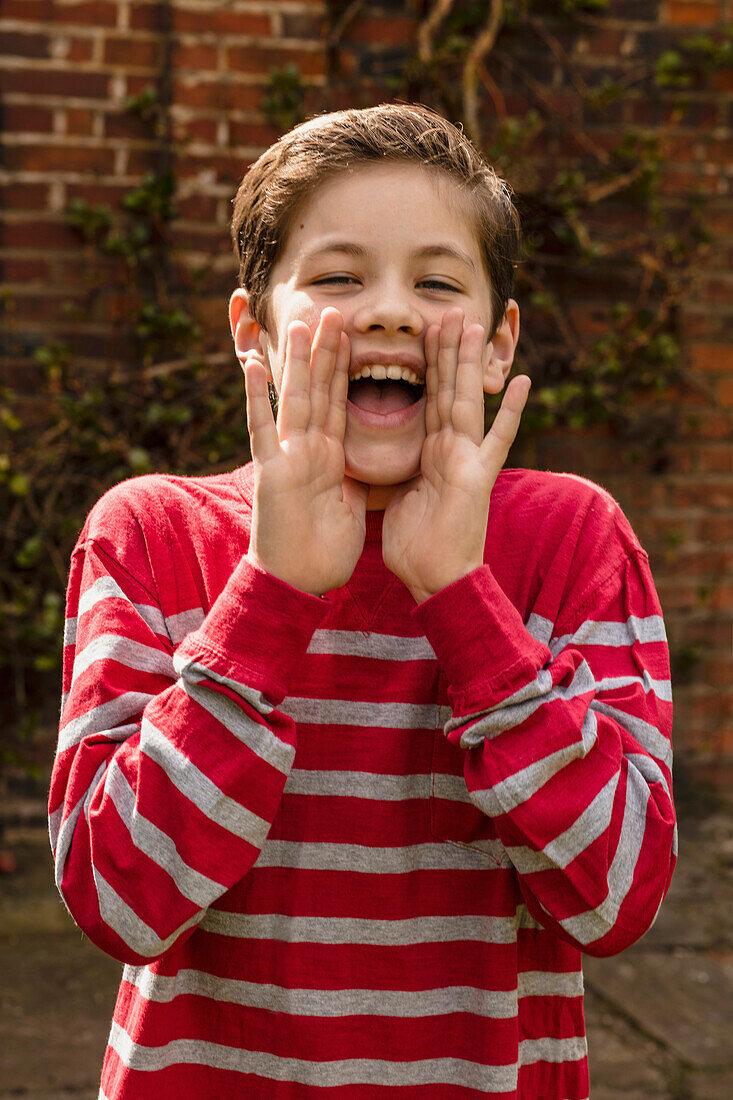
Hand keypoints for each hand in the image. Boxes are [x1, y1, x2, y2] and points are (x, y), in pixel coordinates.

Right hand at [244, 308, 368, 595]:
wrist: (300, 583)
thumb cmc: (324, 548)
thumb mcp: (350, 500)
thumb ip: (355, 471)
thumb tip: (373, 453)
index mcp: (329, 455)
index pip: (340, 401)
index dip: (346, 367)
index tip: (353, 332)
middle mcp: (307, 449)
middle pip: (320, 390)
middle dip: (326, 351)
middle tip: (331, 308)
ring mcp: (288, 457)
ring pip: (295, 400)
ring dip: (297, 362)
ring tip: (298, 322)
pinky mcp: (271, 473)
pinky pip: (263, 430)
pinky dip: (257, 399)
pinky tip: (253, 366)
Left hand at [382, 308, 529, 602]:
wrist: (436, 583)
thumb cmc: (416, 548)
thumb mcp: (399, 497)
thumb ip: (400, 469)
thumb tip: (381, 454)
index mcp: (431, 453)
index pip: (427, 399)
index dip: (425, 366)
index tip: (423, 332)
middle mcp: (451, 451)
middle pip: (446, 390)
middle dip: (446, 350)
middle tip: (447, 310)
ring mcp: (467, 462)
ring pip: (466, 402)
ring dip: (468, 364)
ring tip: (474, 325)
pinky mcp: (477, 479)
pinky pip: (496, 442)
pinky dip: (511, 413)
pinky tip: (522, 382)